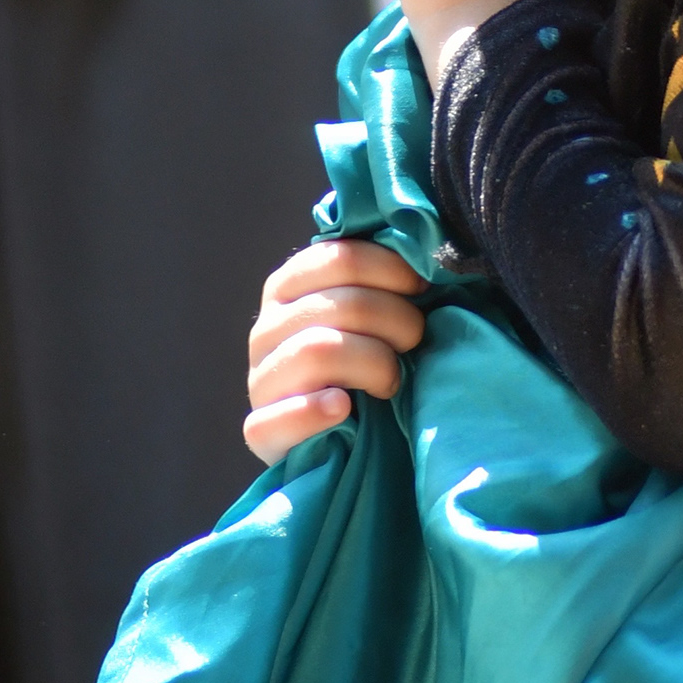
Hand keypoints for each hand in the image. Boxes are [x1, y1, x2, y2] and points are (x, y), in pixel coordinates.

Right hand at [244, 238, 428, 461]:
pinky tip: (343, 408)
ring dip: (374, 364)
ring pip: (319, 351)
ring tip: (392, 380)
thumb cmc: (362, 364)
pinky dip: (316, 411)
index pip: (339, 257)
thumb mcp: (366, 315)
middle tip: (417, 340)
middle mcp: (266, 328)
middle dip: (397, 320)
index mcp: (289, 287)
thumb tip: (423, 242)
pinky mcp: (260, 431)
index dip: (391, 269)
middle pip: (341, 304)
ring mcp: (259, 380)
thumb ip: (380, 279)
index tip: (422, 288)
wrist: (335, 440)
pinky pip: (283, 415)